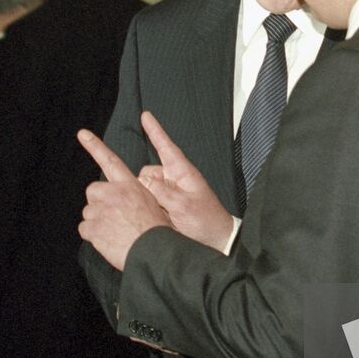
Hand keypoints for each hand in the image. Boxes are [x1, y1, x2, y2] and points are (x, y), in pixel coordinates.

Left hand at [76, 127, 172, 271]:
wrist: (154, 251)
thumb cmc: (158, 231)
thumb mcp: (154, 204)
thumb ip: (135, 197)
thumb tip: (125, 202)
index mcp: (129, 186)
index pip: (110, 161)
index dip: (95, 146)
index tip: (82, 133)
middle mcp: (113, 194)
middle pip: (93, 191)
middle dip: (98, 202)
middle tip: (113, 216)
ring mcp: (102, 211)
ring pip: (88, 212)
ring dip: (97, 221)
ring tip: (115, 232)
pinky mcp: (94, 228)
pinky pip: (85, 229)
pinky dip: (94, 236)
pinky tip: (108, 240)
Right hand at [135, 112, 233, 250]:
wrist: (215, 241)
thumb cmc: (206, 222)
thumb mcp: (184, 206)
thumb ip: (163, 192)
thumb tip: (143, 180)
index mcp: (183, 173)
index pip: (166, 148)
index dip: (156, 131)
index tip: (146, 116)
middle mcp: (175, 180)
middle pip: (148, 172)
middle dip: (144, 184)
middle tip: (158, 203)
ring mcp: (170, 193)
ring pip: (145, 187)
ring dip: (146, 198)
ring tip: (162, 215)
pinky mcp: (165, 206)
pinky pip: (148, 200)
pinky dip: (147, 205)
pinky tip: (156, 217)